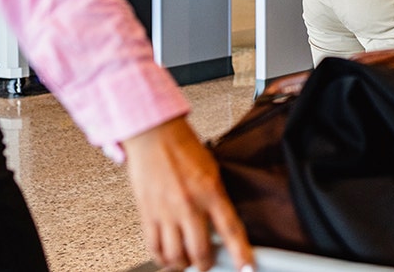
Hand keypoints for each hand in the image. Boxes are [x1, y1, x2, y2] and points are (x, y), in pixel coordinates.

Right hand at [123, 117, 253, 271]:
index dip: (240, 254)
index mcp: (211, 192)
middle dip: (206, 264)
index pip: (230, 230)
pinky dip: (162, 258)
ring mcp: (166, 212)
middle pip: (200, 252)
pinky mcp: (147, 214)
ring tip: (187, 261)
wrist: (155, 135)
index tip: (247, 269)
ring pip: (176, 256)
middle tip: (208, 262)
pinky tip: (167, 256)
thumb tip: (222, 226)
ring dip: (183, 264)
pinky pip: (154, 247)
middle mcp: (189, 205)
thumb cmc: (183, 149)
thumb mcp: (212, 171)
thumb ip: (217, 199)